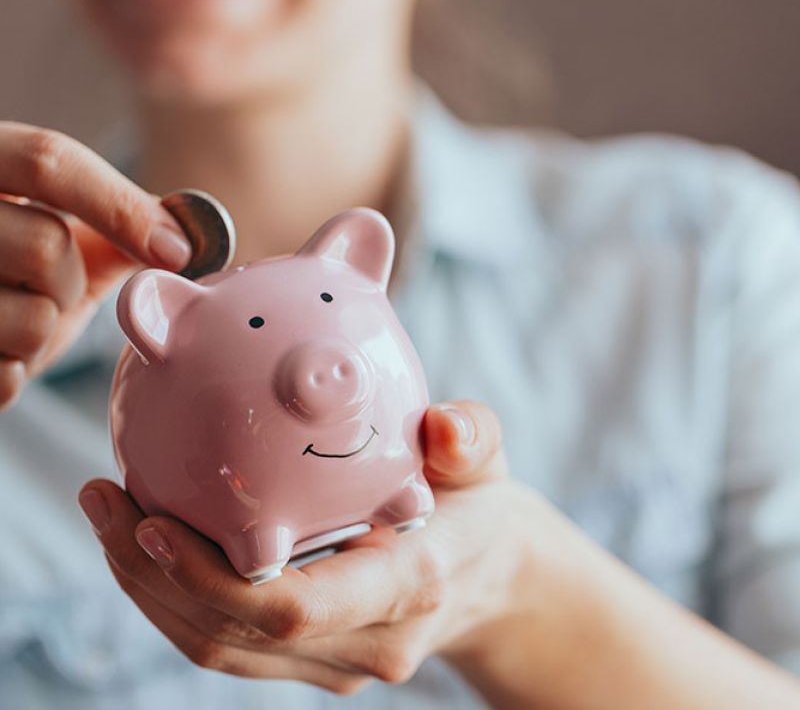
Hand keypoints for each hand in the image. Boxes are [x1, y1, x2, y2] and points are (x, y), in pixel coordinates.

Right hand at [0, 122, 190, 409]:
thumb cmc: (12, 267)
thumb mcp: (56, 228)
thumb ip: (116, 218)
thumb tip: (192, 232)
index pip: (50, 162)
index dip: (124, 209)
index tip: (176, 252)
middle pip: (46, 246)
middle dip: (72, 283)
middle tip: (50, 288)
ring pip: (34, 318)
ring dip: (44, 332)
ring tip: (11, 316)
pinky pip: (6, 375)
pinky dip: (16, 372)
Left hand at [79, 400, 526, 694]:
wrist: (489, 577)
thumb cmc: (478, 506)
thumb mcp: (488, 460)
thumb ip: (471, 438)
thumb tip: (441, 426)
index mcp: (405, 588)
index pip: (297, 610)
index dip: (215, 580)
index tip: (152, 525)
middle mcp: (365, 641)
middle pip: (235, 636)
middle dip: (153, 578)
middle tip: (103, 500)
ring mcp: (337, 661)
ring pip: (220, 647)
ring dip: (151, 589)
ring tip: (108, 516)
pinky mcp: (314, 658)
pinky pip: (230, 641)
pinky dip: (179, 595)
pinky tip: (151, 540)